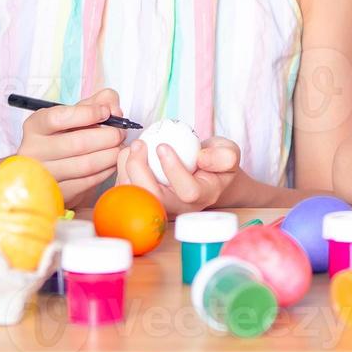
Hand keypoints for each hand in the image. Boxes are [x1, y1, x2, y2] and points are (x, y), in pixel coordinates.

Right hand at [15, 88, 124, 204]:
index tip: (106, 112)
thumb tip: (113, 107)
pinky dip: (107, 170)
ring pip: (86, 165)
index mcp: (36, 126)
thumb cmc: (66, 135)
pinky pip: (89, 182)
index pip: (58, 118)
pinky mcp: (58, 193)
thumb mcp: (77, 112)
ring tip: (120, 147)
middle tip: (121, 132)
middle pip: (77, 143)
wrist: (52, 167)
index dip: (87, 114)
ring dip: (111, 155)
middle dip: (108, 136)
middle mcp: (34, 151)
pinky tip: (113, 162)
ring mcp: (44, 175)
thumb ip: (97, 102)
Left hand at [117, 136, 242, 213]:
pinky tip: (129, 154)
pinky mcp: (146, 202)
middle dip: (140, 171)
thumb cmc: (216, 162)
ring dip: (127, 170)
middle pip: (156, 200)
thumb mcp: (229, 153)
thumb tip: (202, 158)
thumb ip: (225, 155)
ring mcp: (161, 207)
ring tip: (134, 147)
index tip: (162, 146)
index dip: (174, 170)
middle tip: (140, 144)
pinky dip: (122, 172)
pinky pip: (127, 192)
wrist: (206, 174)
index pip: (188, 192)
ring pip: (137, 197)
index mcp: (204, 195)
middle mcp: (181, 207)